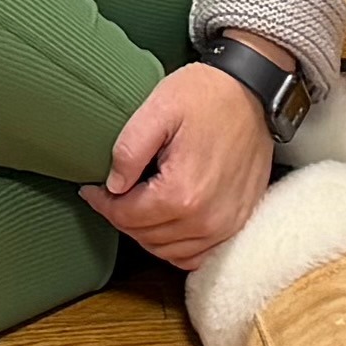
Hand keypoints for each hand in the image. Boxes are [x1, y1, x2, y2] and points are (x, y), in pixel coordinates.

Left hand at [88, 65, 274, 269]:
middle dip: (122, 217)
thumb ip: (130, 149)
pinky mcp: (238, 222)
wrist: (253, 91)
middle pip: (145, 236)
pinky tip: (166, 222)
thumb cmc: (208, 95)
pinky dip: (175, 245)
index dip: (103, 203)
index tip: (92, 189)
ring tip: (136, 205)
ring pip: (168, 251)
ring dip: (146, 232)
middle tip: (112, 194)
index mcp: (182, 193)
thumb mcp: (159, 108)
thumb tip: (113, 185)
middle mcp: (206, 219)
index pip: (126, 217)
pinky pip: (197, 254)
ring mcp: (225, 226)